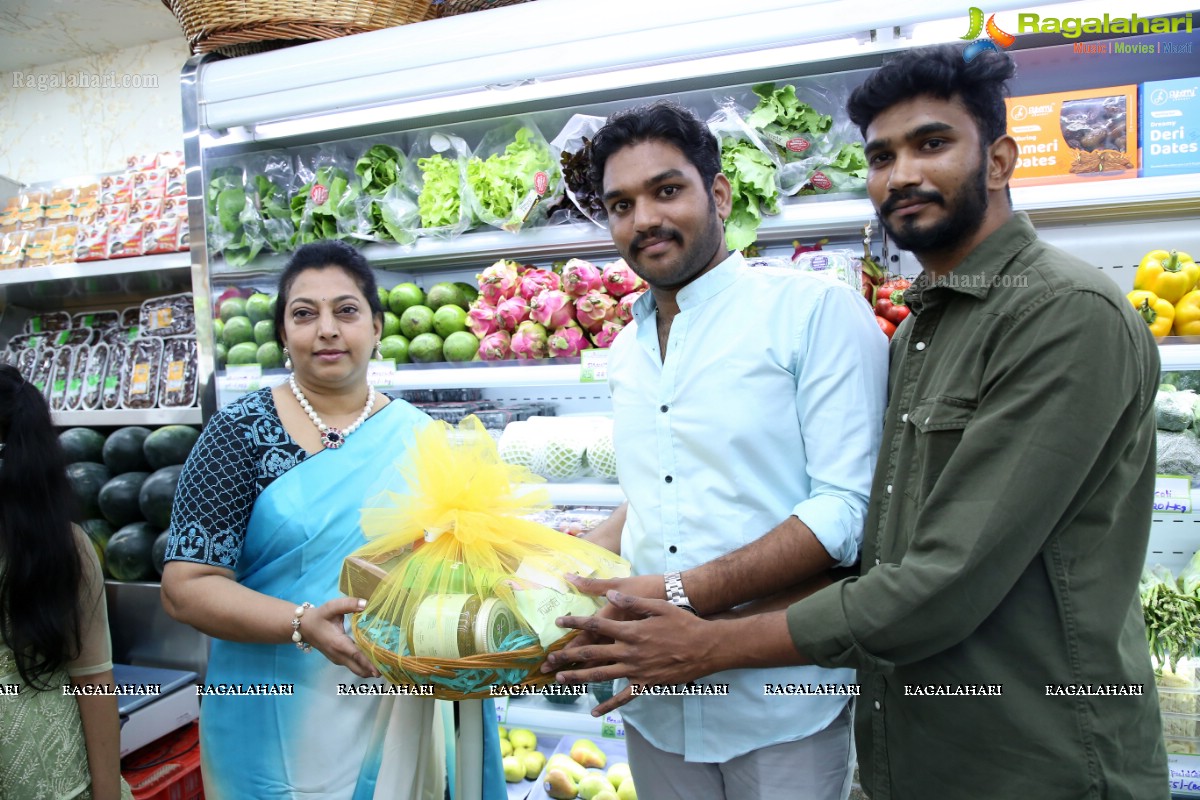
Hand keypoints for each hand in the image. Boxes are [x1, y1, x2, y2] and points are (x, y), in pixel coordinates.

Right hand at [303, 597, 379, 678]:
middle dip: (372, 671)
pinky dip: (363, 667)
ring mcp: (337, 659)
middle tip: (389, 669)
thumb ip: (348, 604)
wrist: (303, 627)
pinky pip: (352, 666)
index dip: (368, 663)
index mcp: (338, 643)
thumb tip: (365, 604)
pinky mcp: (338, 659)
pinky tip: (374, 661)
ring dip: (369, 670)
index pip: (356, 656)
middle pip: (358, 668)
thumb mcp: (331, 607)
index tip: (379, 670)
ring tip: (385, 666)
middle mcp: (338, 655)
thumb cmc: (318, 617)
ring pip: (355, 669)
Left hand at [549, 590, 723, 715]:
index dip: (575, 623)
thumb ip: (631, 602)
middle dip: (567, 655)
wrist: (706, 648)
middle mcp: (629, 652)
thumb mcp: (658, 606)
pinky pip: (623, 698)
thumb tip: (609, 596)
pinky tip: (594, 711)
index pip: (595, 626)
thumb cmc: (683, 623)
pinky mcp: (646, 685)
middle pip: (591, 653)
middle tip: (547, 659)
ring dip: (578, 678)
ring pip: (601, 675)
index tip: (558, 623)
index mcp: (630, 631)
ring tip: (561, 679)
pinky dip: (607, 705)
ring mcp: (636, 671)